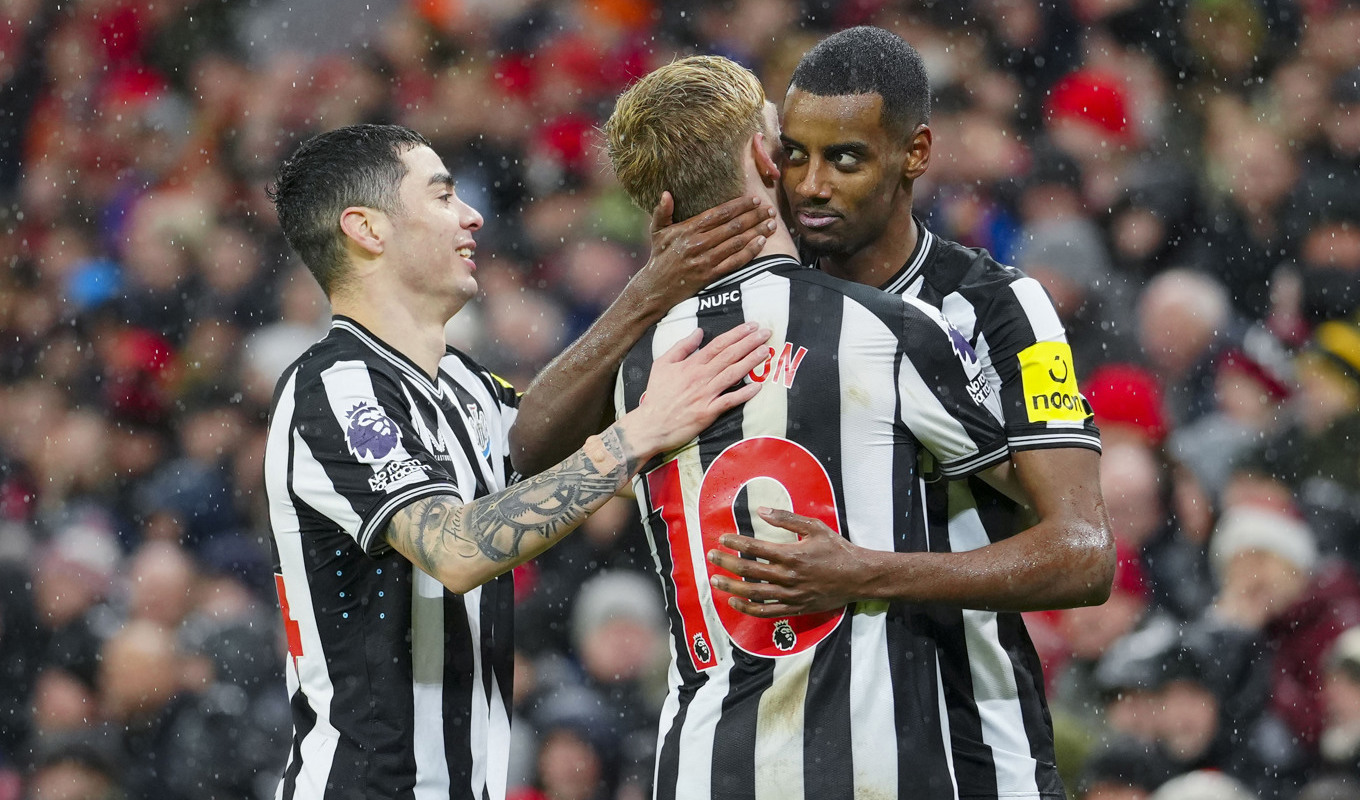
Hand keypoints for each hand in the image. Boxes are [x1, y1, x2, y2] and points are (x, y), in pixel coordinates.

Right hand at [617, 324, 769, 458]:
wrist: (651, 425)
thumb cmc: (656, 394)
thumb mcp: (662, 364)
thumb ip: (681, 347)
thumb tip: (699, 332)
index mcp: (690, 364)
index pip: (718, 344)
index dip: (737, 334)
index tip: (752, 326)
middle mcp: (700, 377)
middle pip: (729, 356)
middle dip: (749, 343)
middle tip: (766, 333)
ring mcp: (705, 395)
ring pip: (732, 374)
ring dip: (750, 362)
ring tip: (765, 351)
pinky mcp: (708, 412)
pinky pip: (729, 401)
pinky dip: (743, 394)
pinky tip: (758, 386)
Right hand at [625, 192, 777, 313]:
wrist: (655, 289)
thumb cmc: (659, 257)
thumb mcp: (657, 232)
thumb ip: (662, 212)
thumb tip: (666, 193)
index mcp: (688, 229)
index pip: (719, 213)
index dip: (740, 205)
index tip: (755, 200)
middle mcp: (698, 243)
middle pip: (733, 226)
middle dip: (754, 216)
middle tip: (770, 209)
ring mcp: (705, 260)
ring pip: (737, 242)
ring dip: (757, 231)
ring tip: (771, 223)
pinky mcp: (710, 275)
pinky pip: (735, 261)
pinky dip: (750, 251)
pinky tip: (762, 242)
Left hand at [706, 507, 870, 617]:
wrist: (858, 576)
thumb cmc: (836, 549)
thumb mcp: (815, 527)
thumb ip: (787, 519)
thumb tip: (761, 510)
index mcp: (792, 555)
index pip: (756, 548)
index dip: (736, 543)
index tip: (722, 538)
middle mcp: (789, 576)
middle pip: (750, 571)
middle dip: (727, 563)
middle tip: (711, 557)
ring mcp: (791, 595)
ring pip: (754, 593)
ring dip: (732, 586)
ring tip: (715, 580)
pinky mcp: (795, 608)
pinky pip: (766, 611)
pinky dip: (748, 608)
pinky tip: (734, 601)